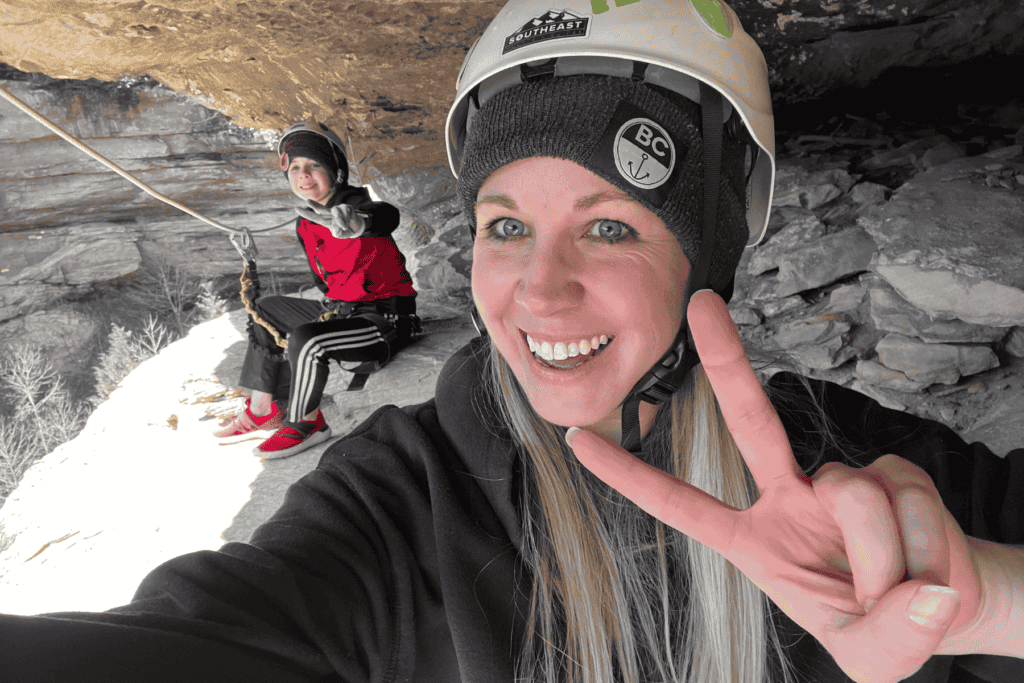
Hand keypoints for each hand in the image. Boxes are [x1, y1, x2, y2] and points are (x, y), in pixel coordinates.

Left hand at [295, 203, 368, 238]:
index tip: (296, 208)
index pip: (315, 216)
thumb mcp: (339, 234)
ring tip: (344, 226)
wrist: (356, 228)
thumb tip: (336, 227)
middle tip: (306, 201)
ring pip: (336, 212)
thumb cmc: (345, 230)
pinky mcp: (347, 207)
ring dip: (340, 220)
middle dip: (314, 205)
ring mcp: (339, 209)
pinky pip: (346, 213)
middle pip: (321, 209)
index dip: (306, 213)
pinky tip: (349, 223)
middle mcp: (330, 213)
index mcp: (326, 219)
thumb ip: (336, 232)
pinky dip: (347, 219)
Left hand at [566, 290, 984, 682]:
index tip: (579, 439)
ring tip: (904, 585)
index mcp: (753, 541)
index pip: (680, 504)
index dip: (629, 475)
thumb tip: (925, 590)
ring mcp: (840, 480)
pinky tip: (930, 559)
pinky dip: (924, 543)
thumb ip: (890, 633)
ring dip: (884, 554)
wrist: (945, 603)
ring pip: (851, 495)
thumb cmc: (881, 626)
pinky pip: (905, 499)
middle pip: (750, 421)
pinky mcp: (892, 471)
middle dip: (725, 359)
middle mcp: (788, 497)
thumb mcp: (873, 656)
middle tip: (702, 302)